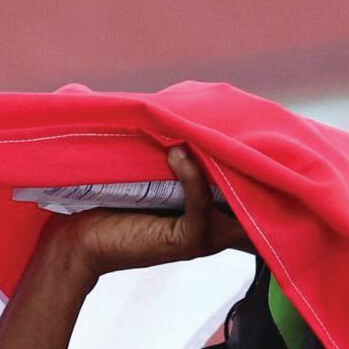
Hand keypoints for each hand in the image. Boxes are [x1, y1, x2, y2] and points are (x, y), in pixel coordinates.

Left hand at [55, 145, 252, 280]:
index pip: (259, 188)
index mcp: (220, 209)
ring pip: (237, 198)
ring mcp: (208, 236)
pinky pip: (202, 206)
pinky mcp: (188, 242)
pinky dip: (192, 177)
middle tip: (251, 126)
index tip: (265, 128)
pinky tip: (177, 154)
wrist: (80, 239)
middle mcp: (222, 225)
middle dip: (260, 163)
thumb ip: (185, 149)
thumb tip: (197, 106)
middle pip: (261, 196)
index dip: (268, 162)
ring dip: (226, 164)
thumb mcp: (158, 170)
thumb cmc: (113, 203)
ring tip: (213, 132)